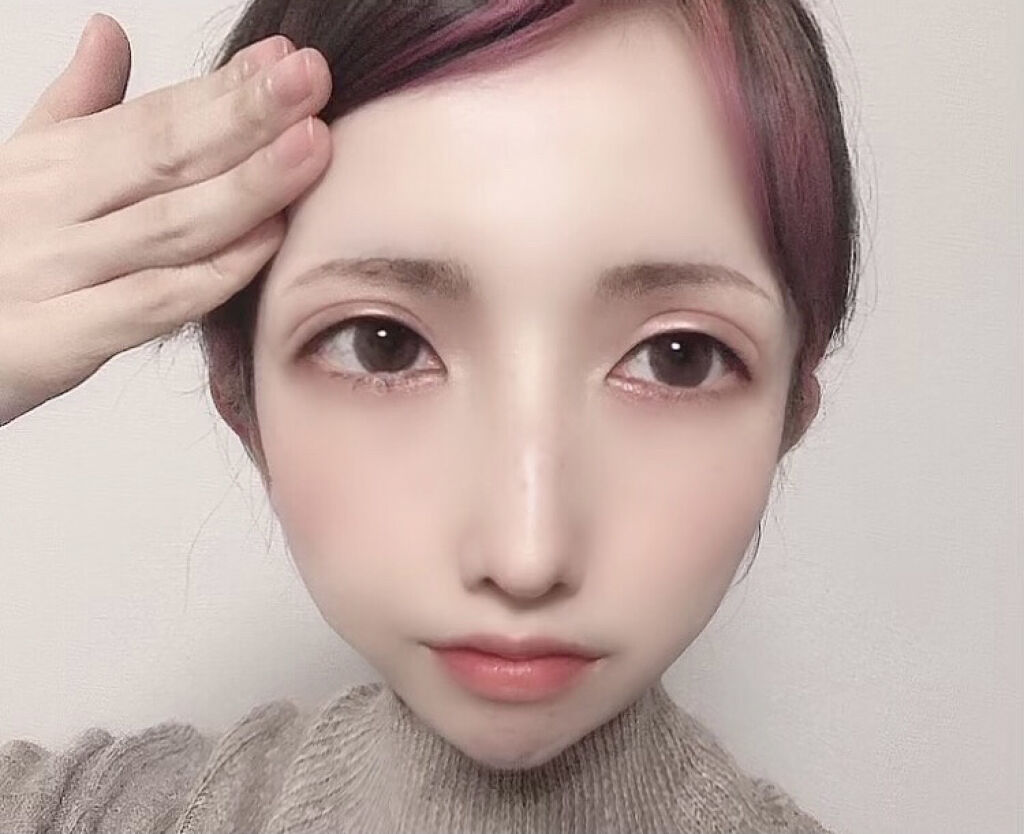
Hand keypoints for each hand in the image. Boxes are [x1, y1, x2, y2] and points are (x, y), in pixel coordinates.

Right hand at [0, 13, 331, 425]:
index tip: (287, 61)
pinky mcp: (51, 341)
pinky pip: (147, 304)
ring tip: (311, 148)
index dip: (224, 88)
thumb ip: (76, 109)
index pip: (152, 117)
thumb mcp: (21, 172)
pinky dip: (210, 274)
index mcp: (49, 166)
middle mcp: (50, 210)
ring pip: (167, 225)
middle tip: (312, 80)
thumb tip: (110, 33)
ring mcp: (51, 274)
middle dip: (245, 115)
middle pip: (164, 156)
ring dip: (247, 185)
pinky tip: (268, 245)